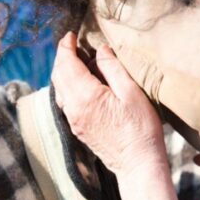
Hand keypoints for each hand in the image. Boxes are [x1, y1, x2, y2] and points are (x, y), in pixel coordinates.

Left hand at [51, 32, 165, 176]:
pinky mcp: (78, 128)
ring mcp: (73, 120)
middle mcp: (73, 108)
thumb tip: (100, 51)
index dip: (65, 46)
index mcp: (85, 96)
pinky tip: (79, 84)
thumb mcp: (132, 93)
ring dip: (63, 71)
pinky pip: (64, 101)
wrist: (137, 164)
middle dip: (62, 56)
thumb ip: (113, 68)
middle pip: (58, 75)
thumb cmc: (140, 129)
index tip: (70, 35)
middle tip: (72, 44)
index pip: (66, 63)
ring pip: (59, 89)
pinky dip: (67, 86)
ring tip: (76, 61)